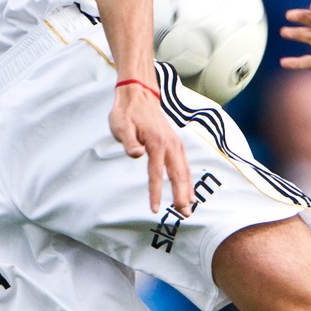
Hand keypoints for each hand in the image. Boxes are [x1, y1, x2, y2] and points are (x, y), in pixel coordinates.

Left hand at [110, 82, 193, 214]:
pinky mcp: (176, 143)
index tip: (154, 209)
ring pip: (185, 170)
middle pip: (178, 174)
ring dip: (188, 190)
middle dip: (181, 195)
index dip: (155, 193)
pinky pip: (185, 165)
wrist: (138, 95)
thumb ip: (128, 141)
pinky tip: (189, 191)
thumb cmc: (127, 112)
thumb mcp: (120, 125)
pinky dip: (188, 179)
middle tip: (184, 214)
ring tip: (189, 208)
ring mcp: (176, 143)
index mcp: (156, 142)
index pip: (156, 173)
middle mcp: (170, 144)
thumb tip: (136, 154)